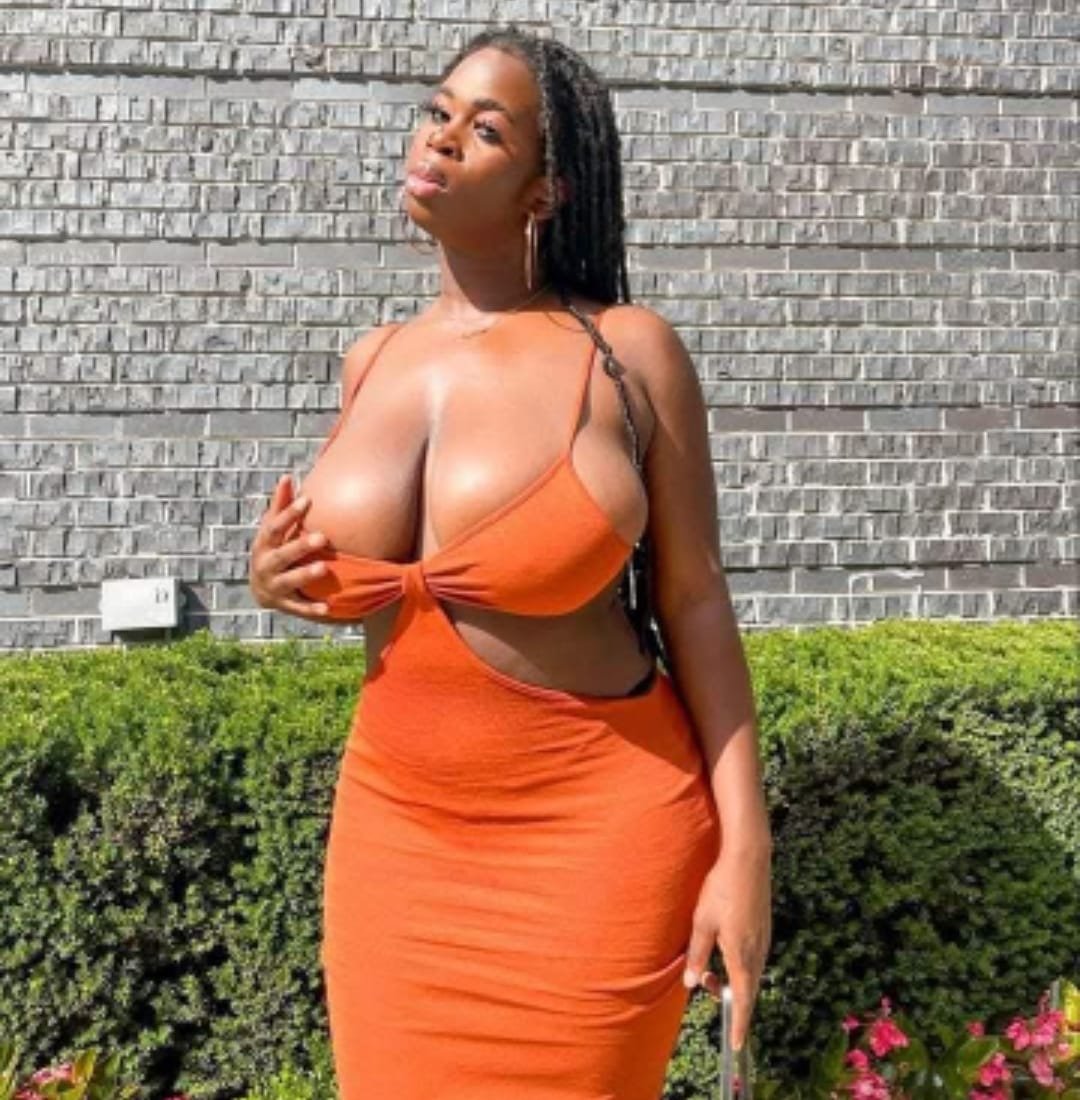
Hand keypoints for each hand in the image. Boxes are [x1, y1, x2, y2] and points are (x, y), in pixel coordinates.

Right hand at [249, 474, 334, 620]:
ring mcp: (274, 586)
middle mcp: (265, 565)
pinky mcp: (284, 604)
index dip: (289, 513)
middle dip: (300, 546)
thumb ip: (281, 506)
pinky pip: (298, 607)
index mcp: (263, 544)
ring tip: (324, 568)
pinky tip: (328, 608)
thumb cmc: (272, 550)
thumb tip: (287, 476)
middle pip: (282, 555)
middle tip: (322, 536)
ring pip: (289, 581)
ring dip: (305, 575)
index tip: (307, 499)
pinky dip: (312, 608)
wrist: (260, 589)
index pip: (274, 527)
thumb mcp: (271, 530)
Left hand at [682, 841, 772, 1051]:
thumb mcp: (701, 922)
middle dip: (730, 997)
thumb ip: (697, 954)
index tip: (736, 1044)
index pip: (743, 999)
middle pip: (748, 988)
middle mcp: (758, 951)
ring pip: (751, 972)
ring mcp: (764, 939)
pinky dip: (741, 965)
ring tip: (710, 970)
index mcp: (741, 954)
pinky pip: (754, 957)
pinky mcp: (764, 928)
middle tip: (706, 987)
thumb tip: (690, 982)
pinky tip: (726, 951)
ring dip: (733, 979)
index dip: (739, 1023)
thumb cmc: (721, 889)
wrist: (748, 859)